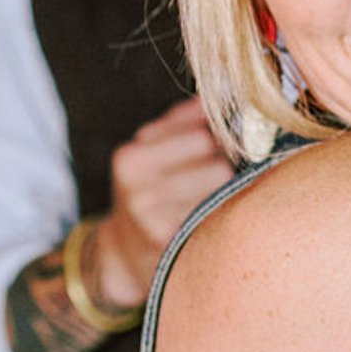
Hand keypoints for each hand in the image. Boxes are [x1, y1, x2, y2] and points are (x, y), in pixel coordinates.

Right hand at [88, 98, 233, 310]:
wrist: (122, 254)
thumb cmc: (146, 194)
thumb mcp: (149, 154)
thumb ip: (181, 122)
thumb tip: (214, 96)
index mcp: (131, 158)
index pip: (201, 134)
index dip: (219, 139)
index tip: (221, 148)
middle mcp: (138, 188)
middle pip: (217, 163)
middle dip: (226, 166)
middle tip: (219, 177)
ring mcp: (154, 219)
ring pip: (223, 189)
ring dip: (228, 190)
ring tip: (214, 198)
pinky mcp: (173, 243)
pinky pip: (219, 215)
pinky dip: (224, 213)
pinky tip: (211, 218)